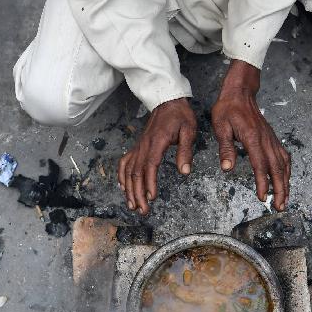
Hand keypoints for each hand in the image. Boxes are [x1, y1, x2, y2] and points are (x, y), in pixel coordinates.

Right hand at [117, 97, 196, 214]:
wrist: (168, 100)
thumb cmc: (180, 115)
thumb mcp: (189, 131)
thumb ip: (185, 151)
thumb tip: (185, 172)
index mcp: (156, 142)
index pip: (150, 166)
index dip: (149, 184)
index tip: (152, 198)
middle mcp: (144, 145)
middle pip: (136, 173)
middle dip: (137, 194)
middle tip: (143, 210)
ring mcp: (139, 146)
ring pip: (128, 170)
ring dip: (129, 189)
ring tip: (133, 205)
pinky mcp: (138, 146)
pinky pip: (125, 162)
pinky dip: (122, 175)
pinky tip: (123, 186)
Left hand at [211, 60, 290, 210]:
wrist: (240, 92)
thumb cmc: (228, 108)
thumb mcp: (220, 127)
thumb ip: (226, 148)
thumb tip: (227, 168)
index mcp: (252, 138)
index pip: (260, 165)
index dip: (263, 183)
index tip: (263, 197)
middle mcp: (265, 139)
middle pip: (277, 168)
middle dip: (280, 189)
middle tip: (280, 206)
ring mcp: (271, 138)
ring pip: (283, 164)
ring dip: (286, 182)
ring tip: (285, 198)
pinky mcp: (272, 138)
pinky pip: (283, 156)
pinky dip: (287, 169)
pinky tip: (286, 178)